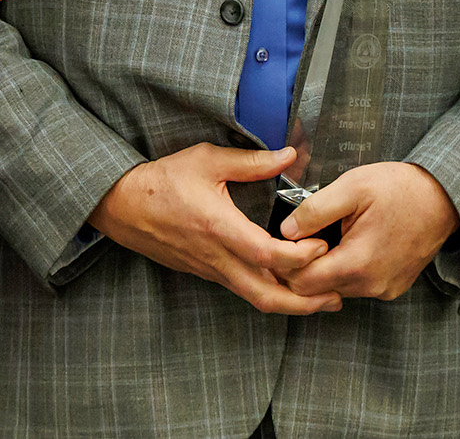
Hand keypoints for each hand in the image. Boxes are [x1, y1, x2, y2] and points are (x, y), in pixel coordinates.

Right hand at [87, 144, 341, 313]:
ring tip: (323, 298)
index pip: (268, 256)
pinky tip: (290, 286)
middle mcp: (217, 257)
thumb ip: (251, 162)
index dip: (301, 257)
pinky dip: (271, 294)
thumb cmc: (162, 180)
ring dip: (292, 304)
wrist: (122, 205)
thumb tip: (289, 155)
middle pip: (266, 295)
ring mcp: (211, 270)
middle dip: (305, 302)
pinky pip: (243, 291)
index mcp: (219, 227)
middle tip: (337, 295)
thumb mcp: (207, 160)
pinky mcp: (207, 273)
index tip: (322, 244)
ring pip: (255, 299)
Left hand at [278, 161, 459, 300]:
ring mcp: (384, 289)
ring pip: (335, 290)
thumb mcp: (352, 187)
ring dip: (325, 268)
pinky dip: (345, 270)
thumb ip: (315, 210)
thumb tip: (286, 230)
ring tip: (330, 236)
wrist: (444, 197)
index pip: (302, 284)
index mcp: (357, 264)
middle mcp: (371, 285)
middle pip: (316, 291)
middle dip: (303, 266)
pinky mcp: (393, 287)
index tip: (295, 236)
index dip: (289, 261)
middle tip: (307, 235)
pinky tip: (349, 244)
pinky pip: (356, 286)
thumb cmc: (400, 189)